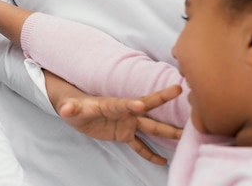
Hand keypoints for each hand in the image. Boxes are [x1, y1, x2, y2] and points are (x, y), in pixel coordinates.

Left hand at [57, 84, 182, 164]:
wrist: (76, 110)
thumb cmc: (73, 106)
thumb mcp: (70, 108)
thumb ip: (70, 109)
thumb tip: (64, 110)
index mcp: (110, 104)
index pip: (122, 103)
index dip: (131, 104)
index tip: (142, 104)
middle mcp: (123, 111)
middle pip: (145, 107)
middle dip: (161, 99)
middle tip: (177, 89)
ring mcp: (127, 122)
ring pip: (150, 127)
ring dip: (167, 131)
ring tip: (186, 134)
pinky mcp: (125, 134)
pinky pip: (140, 145)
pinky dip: (150, 153)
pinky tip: (163, 161)